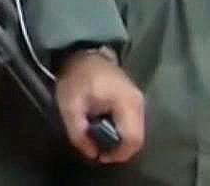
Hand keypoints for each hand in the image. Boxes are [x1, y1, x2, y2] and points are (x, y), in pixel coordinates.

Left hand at [54, 48, 144, 164]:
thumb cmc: (76, 77)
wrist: (83, 53)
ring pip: (136, 132)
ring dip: (119, 140)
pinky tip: (103, 127)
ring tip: (98, 138)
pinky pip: (133, 124)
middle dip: (117, 149)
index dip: (118, 153)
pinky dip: (120, 131)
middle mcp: (139, 103)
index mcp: (127, 103)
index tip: (100, 156)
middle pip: (137, 138)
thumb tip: (91, 153)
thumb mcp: (69, 105)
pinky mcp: (135, 100)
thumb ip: (78, 131)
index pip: (133, 139)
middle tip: (97, 149)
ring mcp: (140, 100)